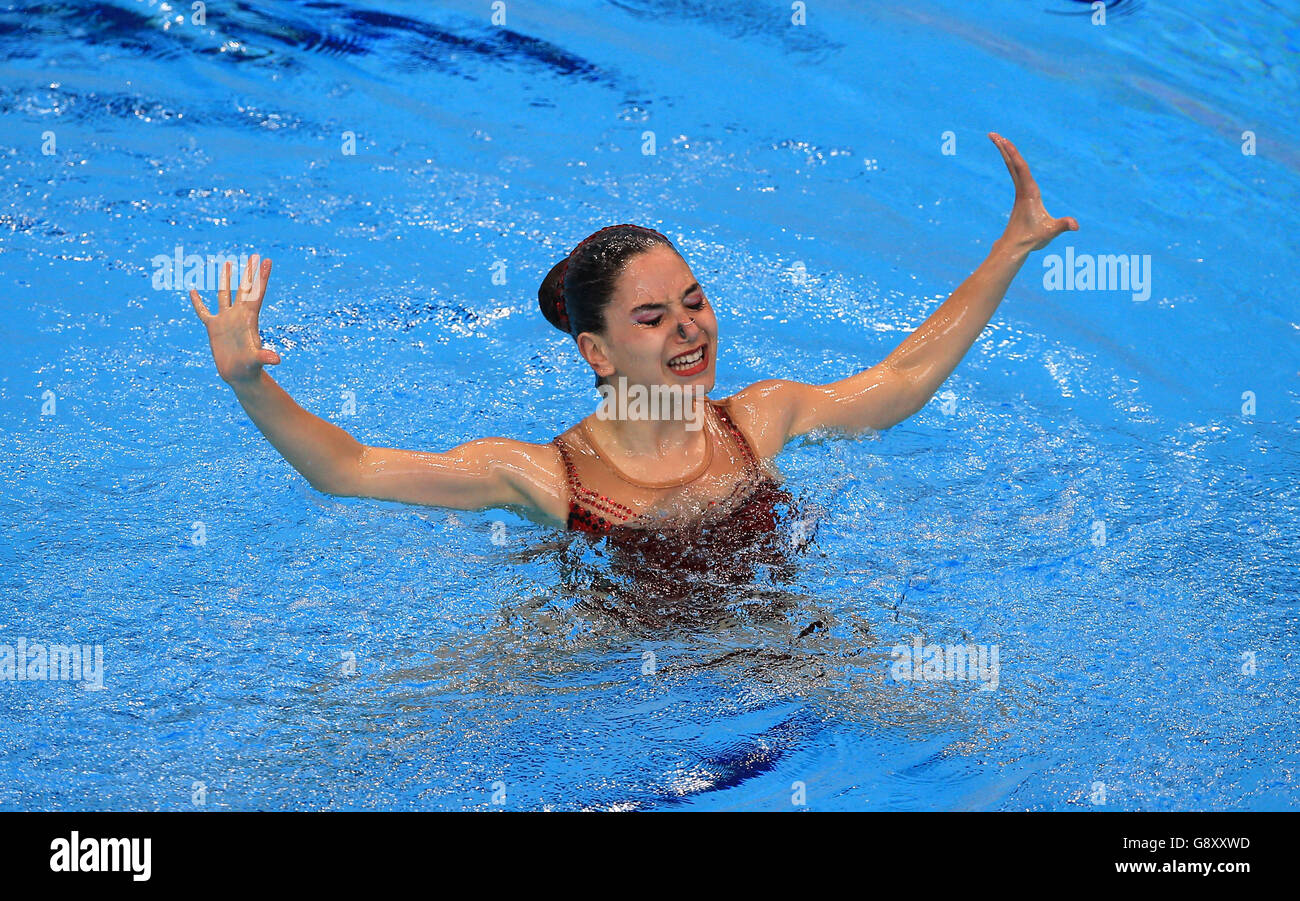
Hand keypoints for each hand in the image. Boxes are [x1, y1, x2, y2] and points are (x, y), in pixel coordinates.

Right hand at [189, 253, 281, 385]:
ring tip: (228, 263)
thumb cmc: (249, 368)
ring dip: (225, 279)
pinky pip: (203, 311)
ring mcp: (225, 320)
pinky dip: (197, 302)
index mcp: (249, 318)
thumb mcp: (256, 361)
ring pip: (224, 294)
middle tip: (253, 255)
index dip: (261, 276)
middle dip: (248, 272)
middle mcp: (238, 315)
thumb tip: (276, 360)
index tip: (266, 260)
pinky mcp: (213, 328)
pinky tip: (193, 290)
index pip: (257, 292)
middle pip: (244, 288)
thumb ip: (264, 357)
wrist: (238, 376)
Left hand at [989, 133, 1078, 252]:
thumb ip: (1063, 225)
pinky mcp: (1020, 196)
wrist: (1015, 247)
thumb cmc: (1031, 239)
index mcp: (1028, 193)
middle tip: (992, 134)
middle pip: (1012, 164)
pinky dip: (1012, 162)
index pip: (1021, 168)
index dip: (1014, 153)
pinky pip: (1015, 173)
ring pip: (1012, 167)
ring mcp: (1020, 193)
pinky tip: (1009, 156)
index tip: (1004, 141)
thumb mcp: (1050, 231)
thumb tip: (1075, 225)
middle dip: (1003, 148)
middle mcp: (1022, 190)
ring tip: (998, 138)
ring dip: (1006, 152)